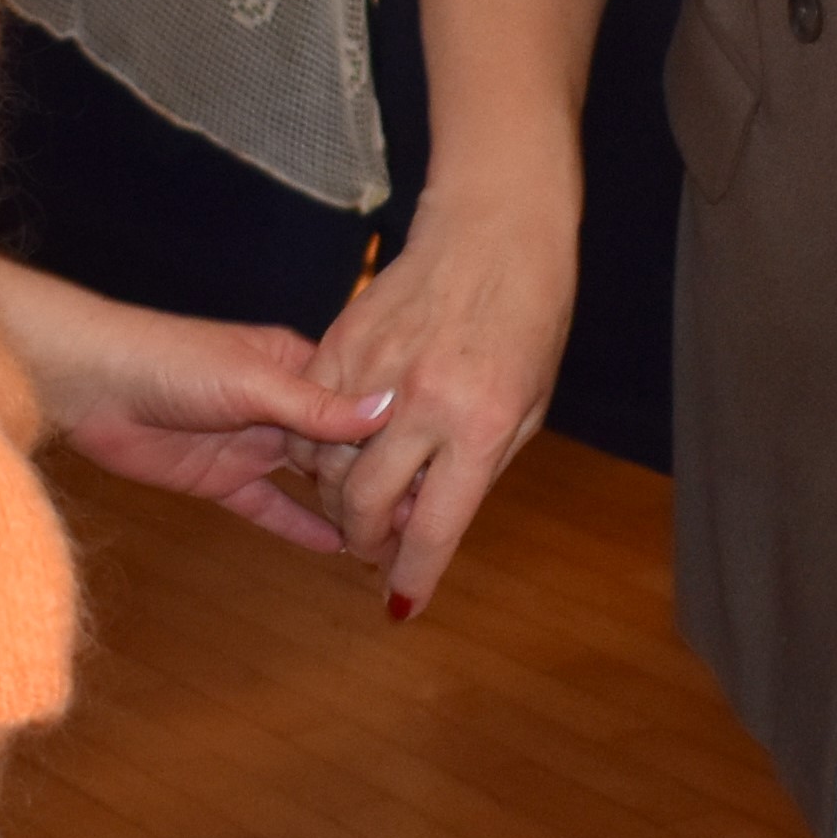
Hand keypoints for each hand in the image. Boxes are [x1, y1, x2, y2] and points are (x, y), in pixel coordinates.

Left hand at [0, 253, 390, 554]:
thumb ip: (317, 405)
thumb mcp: (254, 379)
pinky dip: (301, 528)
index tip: (439, 464)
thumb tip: (390, 409)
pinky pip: (271, 509)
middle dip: (380, 477)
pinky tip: (337, 551)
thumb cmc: (172, 359)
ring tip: (393, 539)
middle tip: (426, 516)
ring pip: (312, 483)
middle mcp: (284, 405)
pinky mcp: (222, 480)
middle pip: (343, 448)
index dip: (396, 433)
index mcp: (299, 365)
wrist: (89, 381)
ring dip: (347, 507)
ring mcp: (253, 444)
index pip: (360, 402)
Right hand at [305, 192, 577, 614]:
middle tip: (369, 547)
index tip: (400, 605)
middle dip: (363, 541)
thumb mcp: (526, 407)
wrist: (495, 232)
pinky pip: (308, 410)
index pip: (436, 527)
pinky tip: (337, 445)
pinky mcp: (343, 339)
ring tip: (358, 496)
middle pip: (365, 503)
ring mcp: (376, 369)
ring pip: (327, 461)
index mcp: (479, 424)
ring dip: (337, 495)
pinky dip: (314, 441)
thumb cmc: (527, 321)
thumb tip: (428, 520)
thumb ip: (478, 468)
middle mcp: (424, 402)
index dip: (414, 576)